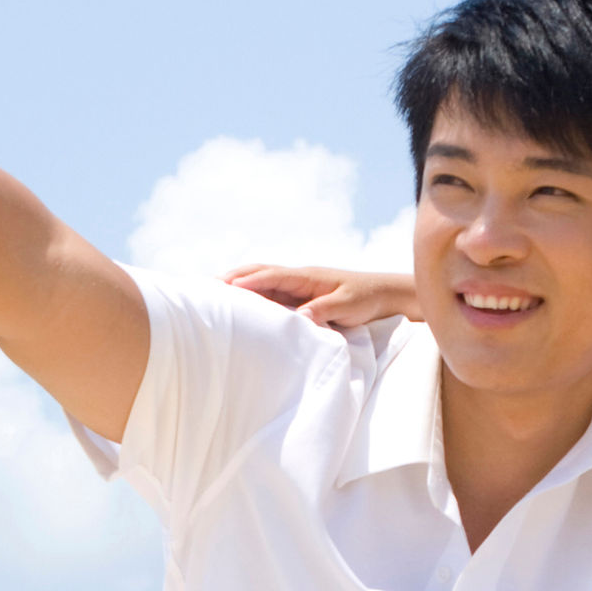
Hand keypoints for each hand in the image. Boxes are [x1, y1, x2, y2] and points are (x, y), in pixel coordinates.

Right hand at [225, 265, 419, 330]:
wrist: (384, 293)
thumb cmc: (367, 298)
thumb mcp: (348, 306)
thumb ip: (324, 311)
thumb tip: (298, 318)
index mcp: (307, 276)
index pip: (272, 276)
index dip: (249, 282)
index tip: (227, 288)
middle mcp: (299, 277)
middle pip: (259, 272)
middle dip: (234, 277)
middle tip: (206, 286)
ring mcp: (298, 285)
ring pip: (262, 281)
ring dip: (240, 284)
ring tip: (214, 293)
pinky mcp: (301, 296)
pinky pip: (271, 292)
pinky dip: (253, 294)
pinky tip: (241, 305)